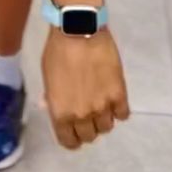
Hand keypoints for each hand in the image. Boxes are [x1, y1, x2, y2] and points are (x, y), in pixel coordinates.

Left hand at [43, 27, 129, 150]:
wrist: (79, 29)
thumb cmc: (57, 50)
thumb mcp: (48, 76)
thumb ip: (52, 97)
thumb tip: (52, 108)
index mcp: (60, 113)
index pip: (69, 142)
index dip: (72, 138)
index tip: (74, 132)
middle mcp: (82, 115)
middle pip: (90, 136)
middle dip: (88, 127)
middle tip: (88, 113)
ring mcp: (102, 106)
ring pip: (107, 127)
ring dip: (104, 118)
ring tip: (101, 103)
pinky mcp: (119, 94)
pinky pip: (123, 114)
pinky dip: (119, 109)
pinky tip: (114, 98)